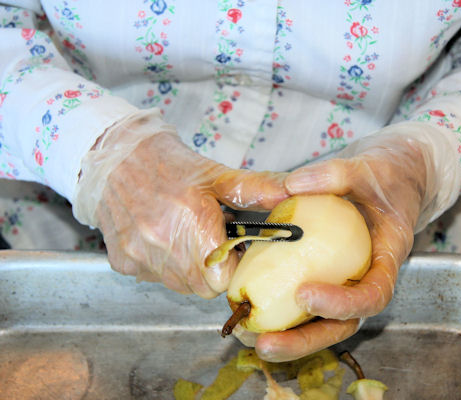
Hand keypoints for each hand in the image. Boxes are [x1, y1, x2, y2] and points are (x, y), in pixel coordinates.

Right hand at [77, 112, 286, 297]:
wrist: (115, 157)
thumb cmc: (169, 165)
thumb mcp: (218, 175)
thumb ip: (259, 188)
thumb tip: (294, 194)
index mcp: (191, 222)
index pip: (224, 278)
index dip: (233, 266)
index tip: (233, 249)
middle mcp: (162, 244)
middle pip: (204, 287)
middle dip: (215, 269)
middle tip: (211, 240)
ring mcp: (140, 255)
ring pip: (180, 286)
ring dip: (190, 269)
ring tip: (186, 236)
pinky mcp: (123, 261)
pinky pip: (155, 277)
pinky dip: (164, 265)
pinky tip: (163, 238)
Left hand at [253, 132, 431, 360]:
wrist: (393, 179)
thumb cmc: (388, 176)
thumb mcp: (369, 168)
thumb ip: (336, 175)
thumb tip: (292, 185)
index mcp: (387, 259)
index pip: (373, 296)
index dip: (342, 304)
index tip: (305, 293)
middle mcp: (366, 279)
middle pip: (342, 325)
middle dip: (304, 341)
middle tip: (265, 343)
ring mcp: (345, 281)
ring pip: (321, 322)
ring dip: (286, 336)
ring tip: (248, 339)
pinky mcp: (326, 276)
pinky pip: (304, 301)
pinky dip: (280, 312)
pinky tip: (249, 311)